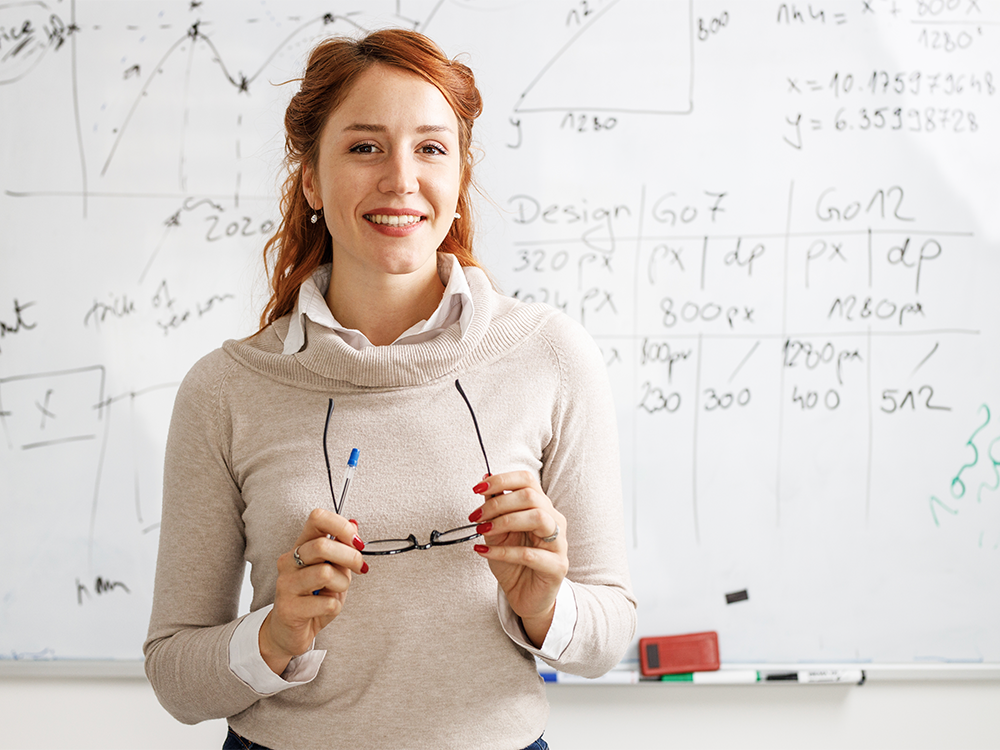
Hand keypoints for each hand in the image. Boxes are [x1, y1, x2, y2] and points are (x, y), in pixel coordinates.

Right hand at [259, 508, 367, 674]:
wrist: (290, 632)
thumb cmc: (314, 597)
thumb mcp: (333, 569)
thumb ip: (342, 548)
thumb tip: (354, 524)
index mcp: (301, 546)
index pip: (317, 519)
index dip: (342, 527)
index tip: (357, 542)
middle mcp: (289, 561)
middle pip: (322, 545)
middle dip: (350, 557)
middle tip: (359, 568)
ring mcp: (286, 584)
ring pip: (325, 573)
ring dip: (342, 584)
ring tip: (336, 592)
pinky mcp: (288, 608)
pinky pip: (326, 603)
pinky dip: (335, 607)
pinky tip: (325, 609)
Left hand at [469, 471, 567, 647]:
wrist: (524, 596)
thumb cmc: (513, 562)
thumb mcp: (497, 532)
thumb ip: (494, 507)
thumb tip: (485, 480)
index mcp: (542, 508)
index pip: (528, 480)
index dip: (502, 480)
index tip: (478, 488)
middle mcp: (555, 521)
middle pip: (532, 497)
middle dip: (498, 503)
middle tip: (476, 516)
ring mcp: (559, 544)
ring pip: (538, 518)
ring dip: (505, 521)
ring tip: (483, 531)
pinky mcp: (557, 567)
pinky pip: (530, 554)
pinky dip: (503, 552)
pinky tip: (484, 552)